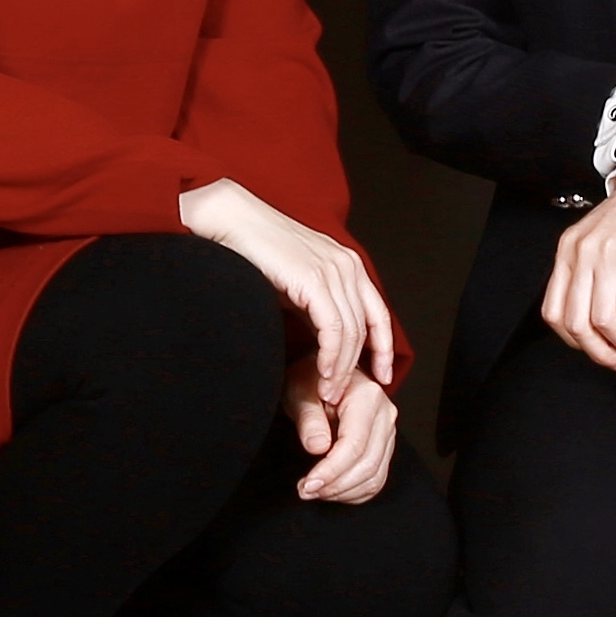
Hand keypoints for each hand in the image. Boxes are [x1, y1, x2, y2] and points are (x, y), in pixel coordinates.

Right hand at [176, 177, 397, 403]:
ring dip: (341, 369)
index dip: (383, 348)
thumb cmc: (257, 252)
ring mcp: (333, 270)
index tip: (383, 376)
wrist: (232, 220)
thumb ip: (316, 307)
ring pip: (351, 333)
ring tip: (327, 393)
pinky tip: (323, 374)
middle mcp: (347, 265)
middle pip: (365, 328)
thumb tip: (325, 343)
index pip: (377, 314)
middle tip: (339, 396)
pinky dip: (332, 357)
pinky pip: (334, 329)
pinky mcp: (315, 279)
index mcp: (347, 264)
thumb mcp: (298, 283)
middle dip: (356, 368)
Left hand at [286, 367, 399, 504]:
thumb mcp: (299, 391)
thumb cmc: (310, 380)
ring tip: (314, 490)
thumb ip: (309, 417)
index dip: (331, 470)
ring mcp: (388, 432)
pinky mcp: (385, 447)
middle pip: (367, 465)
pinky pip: (375, 481)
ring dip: (342, 492)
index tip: (308, 484)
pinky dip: (352, 492)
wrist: (323, 377)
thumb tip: (318, 446)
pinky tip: (330, 489)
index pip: (354, 445)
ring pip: (374, 478)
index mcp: (367, 396)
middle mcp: (385, 414)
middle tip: (305, 490)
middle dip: (334, 485)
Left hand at [541, 176, 615, 372]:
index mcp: (567, 252)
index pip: (554, 313)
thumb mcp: (596, 245)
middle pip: (577, 323)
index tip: (598, 352)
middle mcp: (581, 252)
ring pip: (603, 320)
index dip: (575, 343)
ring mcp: (606, 252)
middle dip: (600, 352)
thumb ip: (586, 278)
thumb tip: (590, 328)